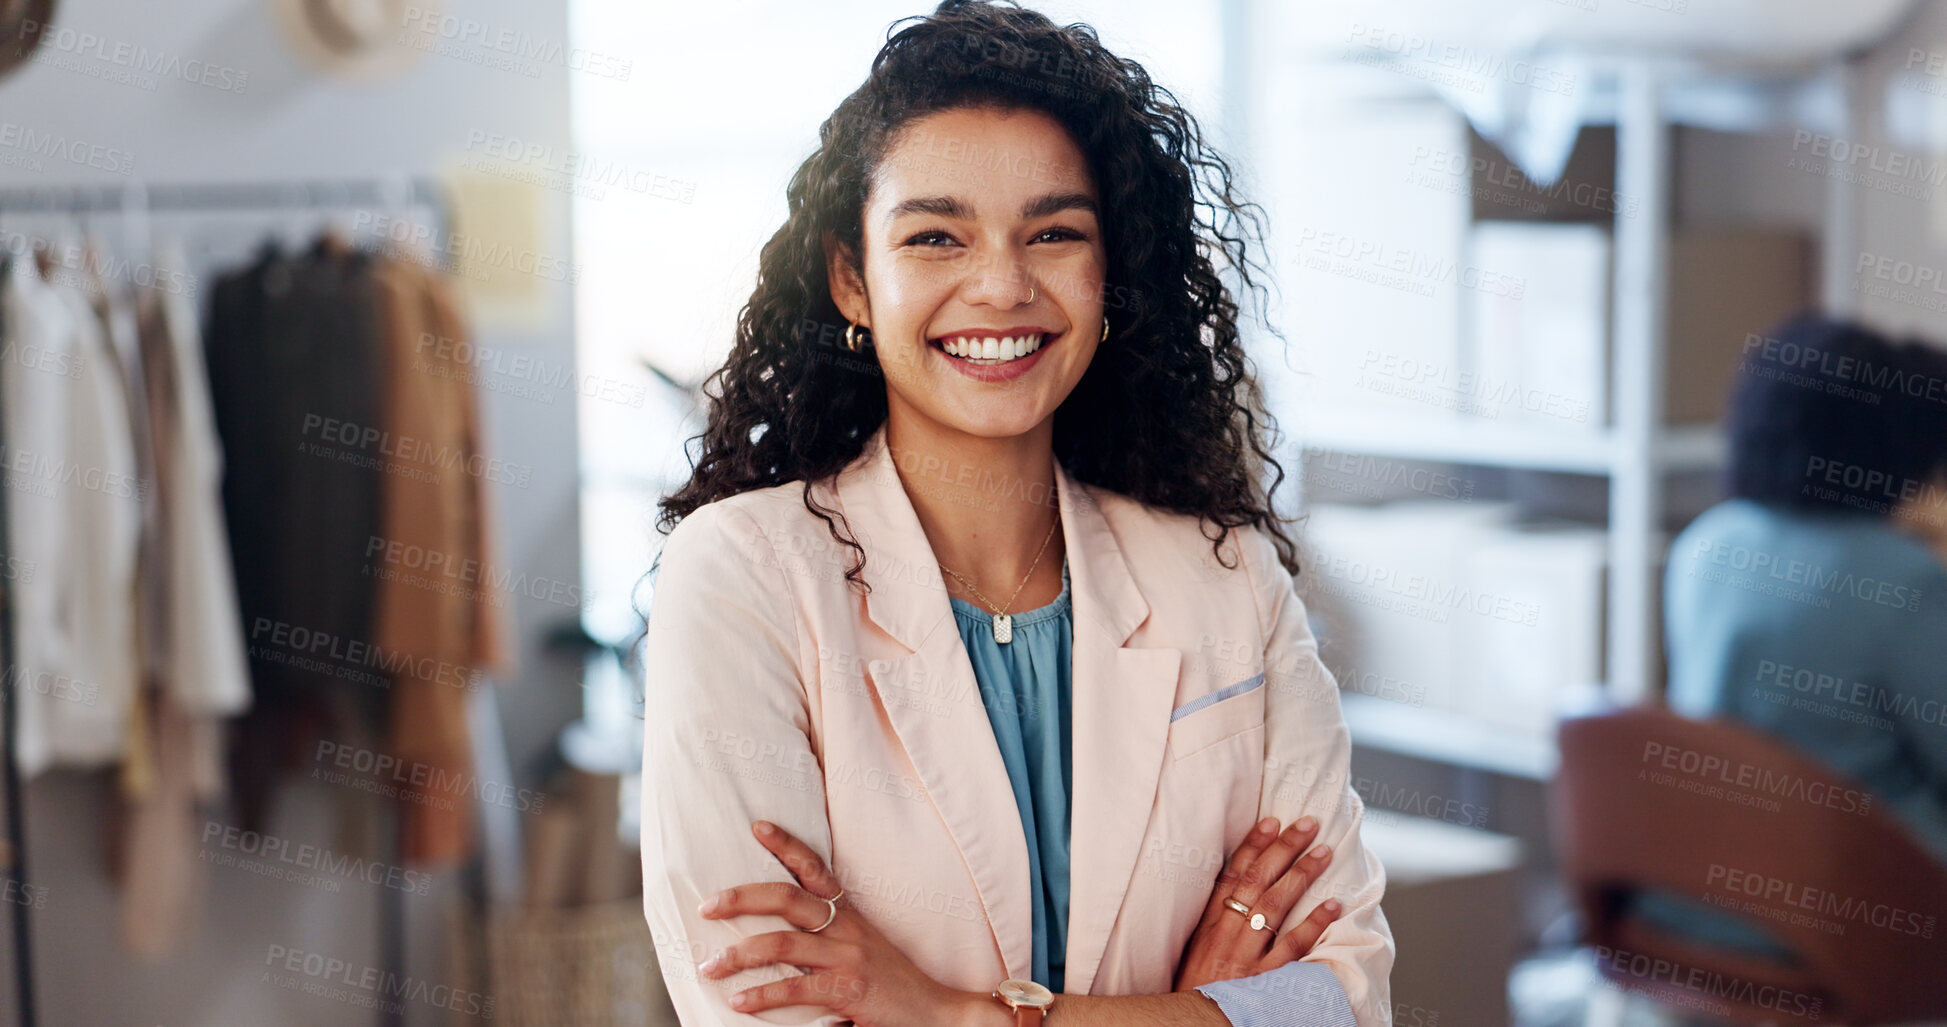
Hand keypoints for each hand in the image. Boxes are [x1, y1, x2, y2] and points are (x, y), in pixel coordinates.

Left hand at [697, 820, 979, 1025]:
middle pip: (786, 898)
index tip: (758, 826)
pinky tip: (739, 1001)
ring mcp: (848, 957)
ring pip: (783, 944)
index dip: (786, 845)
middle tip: (706, 904)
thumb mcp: (863, 950)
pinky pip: (796, 988)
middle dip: (742, 898)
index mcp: (849, 915)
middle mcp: (847, 929)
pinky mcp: (849, 989)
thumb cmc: (894, 986)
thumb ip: (827, 939)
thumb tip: (777, 939)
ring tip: (710, 965)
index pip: (814, 869)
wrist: (938, 1014)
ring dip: (739, 954)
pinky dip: (762, 994)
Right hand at [1173, 816, 1342, 991]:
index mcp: (1208, 924)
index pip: (1232, 875)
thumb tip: (1237, 886)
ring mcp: (1245, 956)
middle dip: (1283, 849)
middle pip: (1256, 882)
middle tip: (1307, 824)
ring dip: (1300, 875)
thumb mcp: (1196, 949)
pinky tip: (1332, 905)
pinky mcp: (1262, 981)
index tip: (1272, 821)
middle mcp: (1226, 935)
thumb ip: (1215, 918)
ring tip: (1323, 852)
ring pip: (1274, 906)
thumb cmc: (1196, 988)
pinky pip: (1291, 947)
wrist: (1191, 1024)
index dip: (1253, 846)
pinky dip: (1313, 924)